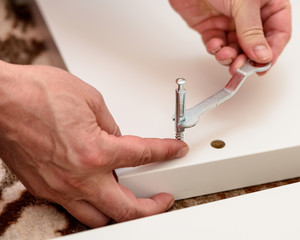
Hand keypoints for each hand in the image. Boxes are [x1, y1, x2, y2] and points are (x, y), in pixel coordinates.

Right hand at [0, 61, 187, 226]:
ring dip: (122, 213)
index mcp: (96, 151)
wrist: (0, 100)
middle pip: (127, 209)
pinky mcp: (44, 189)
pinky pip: (74, 209)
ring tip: (133, 202)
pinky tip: (99, 193)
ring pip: (99, 218)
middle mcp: (79, 177)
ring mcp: (60, 188)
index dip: (166, 152)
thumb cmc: (36, 94)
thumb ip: (111, 124)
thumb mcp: (90, 99)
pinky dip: (93, 206)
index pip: (144, 156)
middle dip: (152, 207)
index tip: (174, 151)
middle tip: (162, 199)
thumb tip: (119, 138)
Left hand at [169, 0, 290, 73]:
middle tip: (241, 67)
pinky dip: (216, 49)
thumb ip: (252, 32)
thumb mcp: (244, 4)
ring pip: (236, 49)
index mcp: (268, 4)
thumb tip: (263, 55)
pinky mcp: (212, 27)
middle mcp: (251, 15)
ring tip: (226, 56)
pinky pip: (217, 45)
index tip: (263, 66)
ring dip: (231, 57)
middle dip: (247, 59)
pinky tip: (215, 45)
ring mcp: (231, 22)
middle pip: (255, 46)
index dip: (272, 52)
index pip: (279, 33)